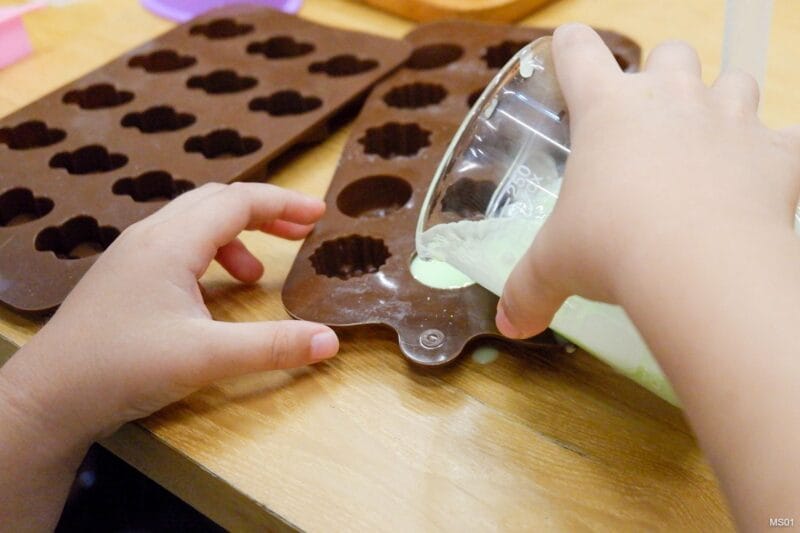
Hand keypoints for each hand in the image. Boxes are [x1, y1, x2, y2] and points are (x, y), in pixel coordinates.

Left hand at [1, 182, 339, 441]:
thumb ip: (273, 346)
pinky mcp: (123, 276)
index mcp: (172, 243)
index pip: (238, 201)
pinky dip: (209, 255)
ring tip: (257, 274)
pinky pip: (177, 245)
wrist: (49, 396)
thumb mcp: (207, 357)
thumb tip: (331, 340)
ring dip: (235, 236)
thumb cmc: (124, 368)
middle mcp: (150, 236)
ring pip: (194, 222)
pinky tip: (214, 292)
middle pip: (216, 201)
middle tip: (300, 233)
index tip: (320, 215)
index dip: (283, 204)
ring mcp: (132, 254)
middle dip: (264, 213)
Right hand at [496, 23, 799, 337]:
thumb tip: (508, 325)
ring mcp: (729, 119)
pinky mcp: (779, 152)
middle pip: (670, 53)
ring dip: (723, 102)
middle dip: (663, 75)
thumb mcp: (555, 267)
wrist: (698, 265)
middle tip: (651, 120)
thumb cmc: (611, 247)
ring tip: (710, 144)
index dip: (571, 48)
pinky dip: (778, 154)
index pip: (579, 52)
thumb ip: (527, 289)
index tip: (570, 54)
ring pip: (735, 80)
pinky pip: (789, 139)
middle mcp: (670, 99)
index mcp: (606, 110)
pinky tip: (764, 179)